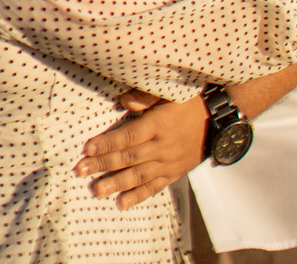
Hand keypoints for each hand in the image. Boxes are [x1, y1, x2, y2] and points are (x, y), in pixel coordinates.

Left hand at [73, 94, 207, 209]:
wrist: (216, 122)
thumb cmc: (188, 103)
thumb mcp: (169, 93)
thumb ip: (144, 97)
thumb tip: (122, 100)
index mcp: (158, 124)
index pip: (128, 136)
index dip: (107, 142)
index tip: (87, 148)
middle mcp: (161, 147)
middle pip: (127, 158)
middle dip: (102, 164)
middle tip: (80, 170)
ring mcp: (167, 163)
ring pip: (137, 176)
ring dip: (115, 183)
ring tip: (96, 190)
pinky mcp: (173, 174)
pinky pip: (153, 187)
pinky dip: (137, 196)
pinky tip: (121, 203)